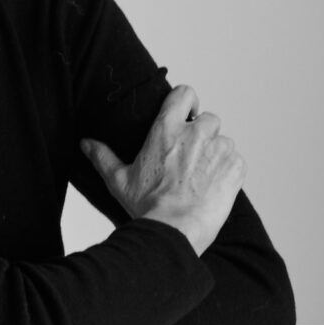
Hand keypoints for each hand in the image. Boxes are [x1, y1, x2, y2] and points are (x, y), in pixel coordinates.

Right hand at [80, 84, 246, 255]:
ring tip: (202, 175)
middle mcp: (195, 133)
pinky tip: (214, 186)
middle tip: (191, 155)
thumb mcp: (119, 180)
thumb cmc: (147, 206)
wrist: (175, 231)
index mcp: (167, 129)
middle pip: (208, 119)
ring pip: (224, 141)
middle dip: (202, 133)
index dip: (187, 101)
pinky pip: (237, 160)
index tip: (186, 114)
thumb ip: (103, 157)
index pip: (185, 93)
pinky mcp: (235, 168)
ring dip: (216, 153)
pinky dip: (229, 170)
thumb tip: (86, 143)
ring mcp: (218, 150)